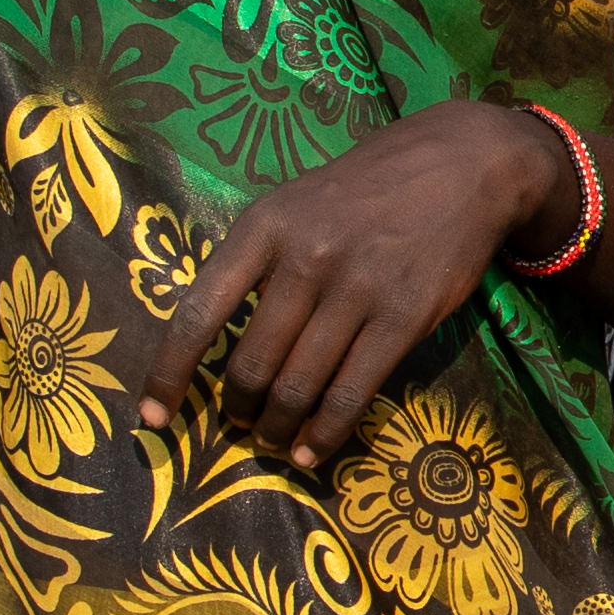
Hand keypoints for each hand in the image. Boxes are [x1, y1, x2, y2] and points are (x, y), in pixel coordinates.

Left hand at [137, 106, 575, 466]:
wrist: (462, 163)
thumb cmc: (364, 190)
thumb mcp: (293, 203)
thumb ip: (254, 263)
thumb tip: (215, 342)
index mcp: (263, 227)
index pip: (197, 313)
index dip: (169, 374)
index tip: (152, 417)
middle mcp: (304, 258)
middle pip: (251, 364)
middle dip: (240, 410)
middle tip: (243, 426)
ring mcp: (357, 289)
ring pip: (299, 385)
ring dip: (279, 428)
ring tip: (276, 442)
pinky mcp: (405, 316)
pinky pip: (352, 392)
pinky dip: (326, 432)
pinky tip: (313, 451)